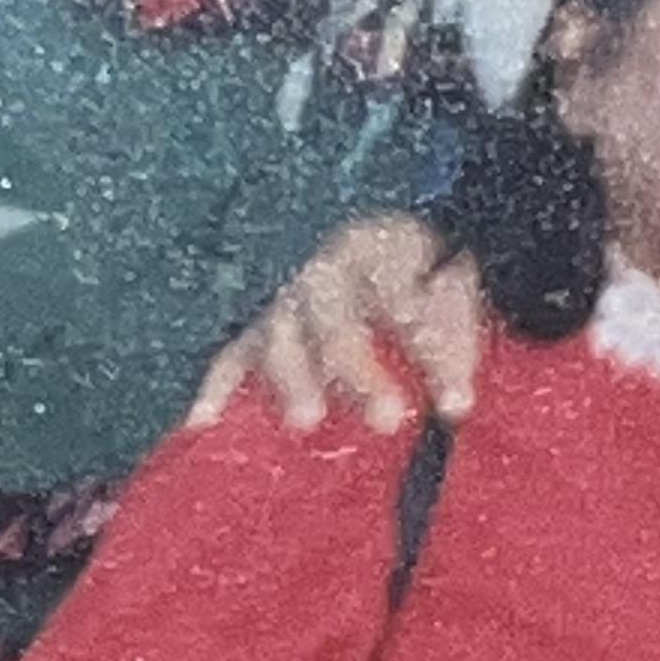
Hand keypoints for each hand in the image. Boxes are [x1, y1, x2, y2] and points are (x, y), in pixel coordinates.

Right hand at [190, 215, 483, 439]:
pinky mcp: (257, 328)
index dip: (430, 345)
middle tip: (388, 419)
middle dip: (357, 369)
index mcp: (379, 249)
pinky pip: (232, 353)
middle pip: (333, 316)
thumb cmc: (419, 278)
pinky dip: (217, 386)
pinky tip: (203, 421)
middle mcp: (324, 269)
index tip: (456, 399)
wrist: (373, 240)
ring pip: (280, 333)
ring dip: (293, 378)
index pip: (403, 295)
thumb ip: (451, 343)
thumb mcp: (450, 292)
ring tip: (307, 420)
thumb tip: (454, 404)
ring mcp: (285, 298)